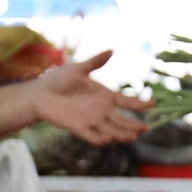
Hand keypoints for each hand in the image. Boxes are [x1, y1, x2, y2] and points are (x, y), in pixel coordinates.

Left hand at [29, 51, 150, 145]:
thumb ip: (95, 62)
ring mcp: (90, 120)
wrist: (38, 94)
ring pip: (111, 130)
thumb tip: (112, 50)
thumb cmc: (57, 80)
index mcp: (103, 96)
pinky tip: (109, 141)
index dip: (139, 104)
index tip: (153, 103)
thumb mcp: (77, 69)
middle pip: (122, 120)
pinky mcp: (78, 127)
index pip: (126, 101)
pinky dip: (100, 139)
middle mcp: (100, 110)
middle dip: (134, 125)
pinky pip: (92, 136)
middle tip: (147, 128)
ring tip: (132, 136)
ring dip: (121, 134)